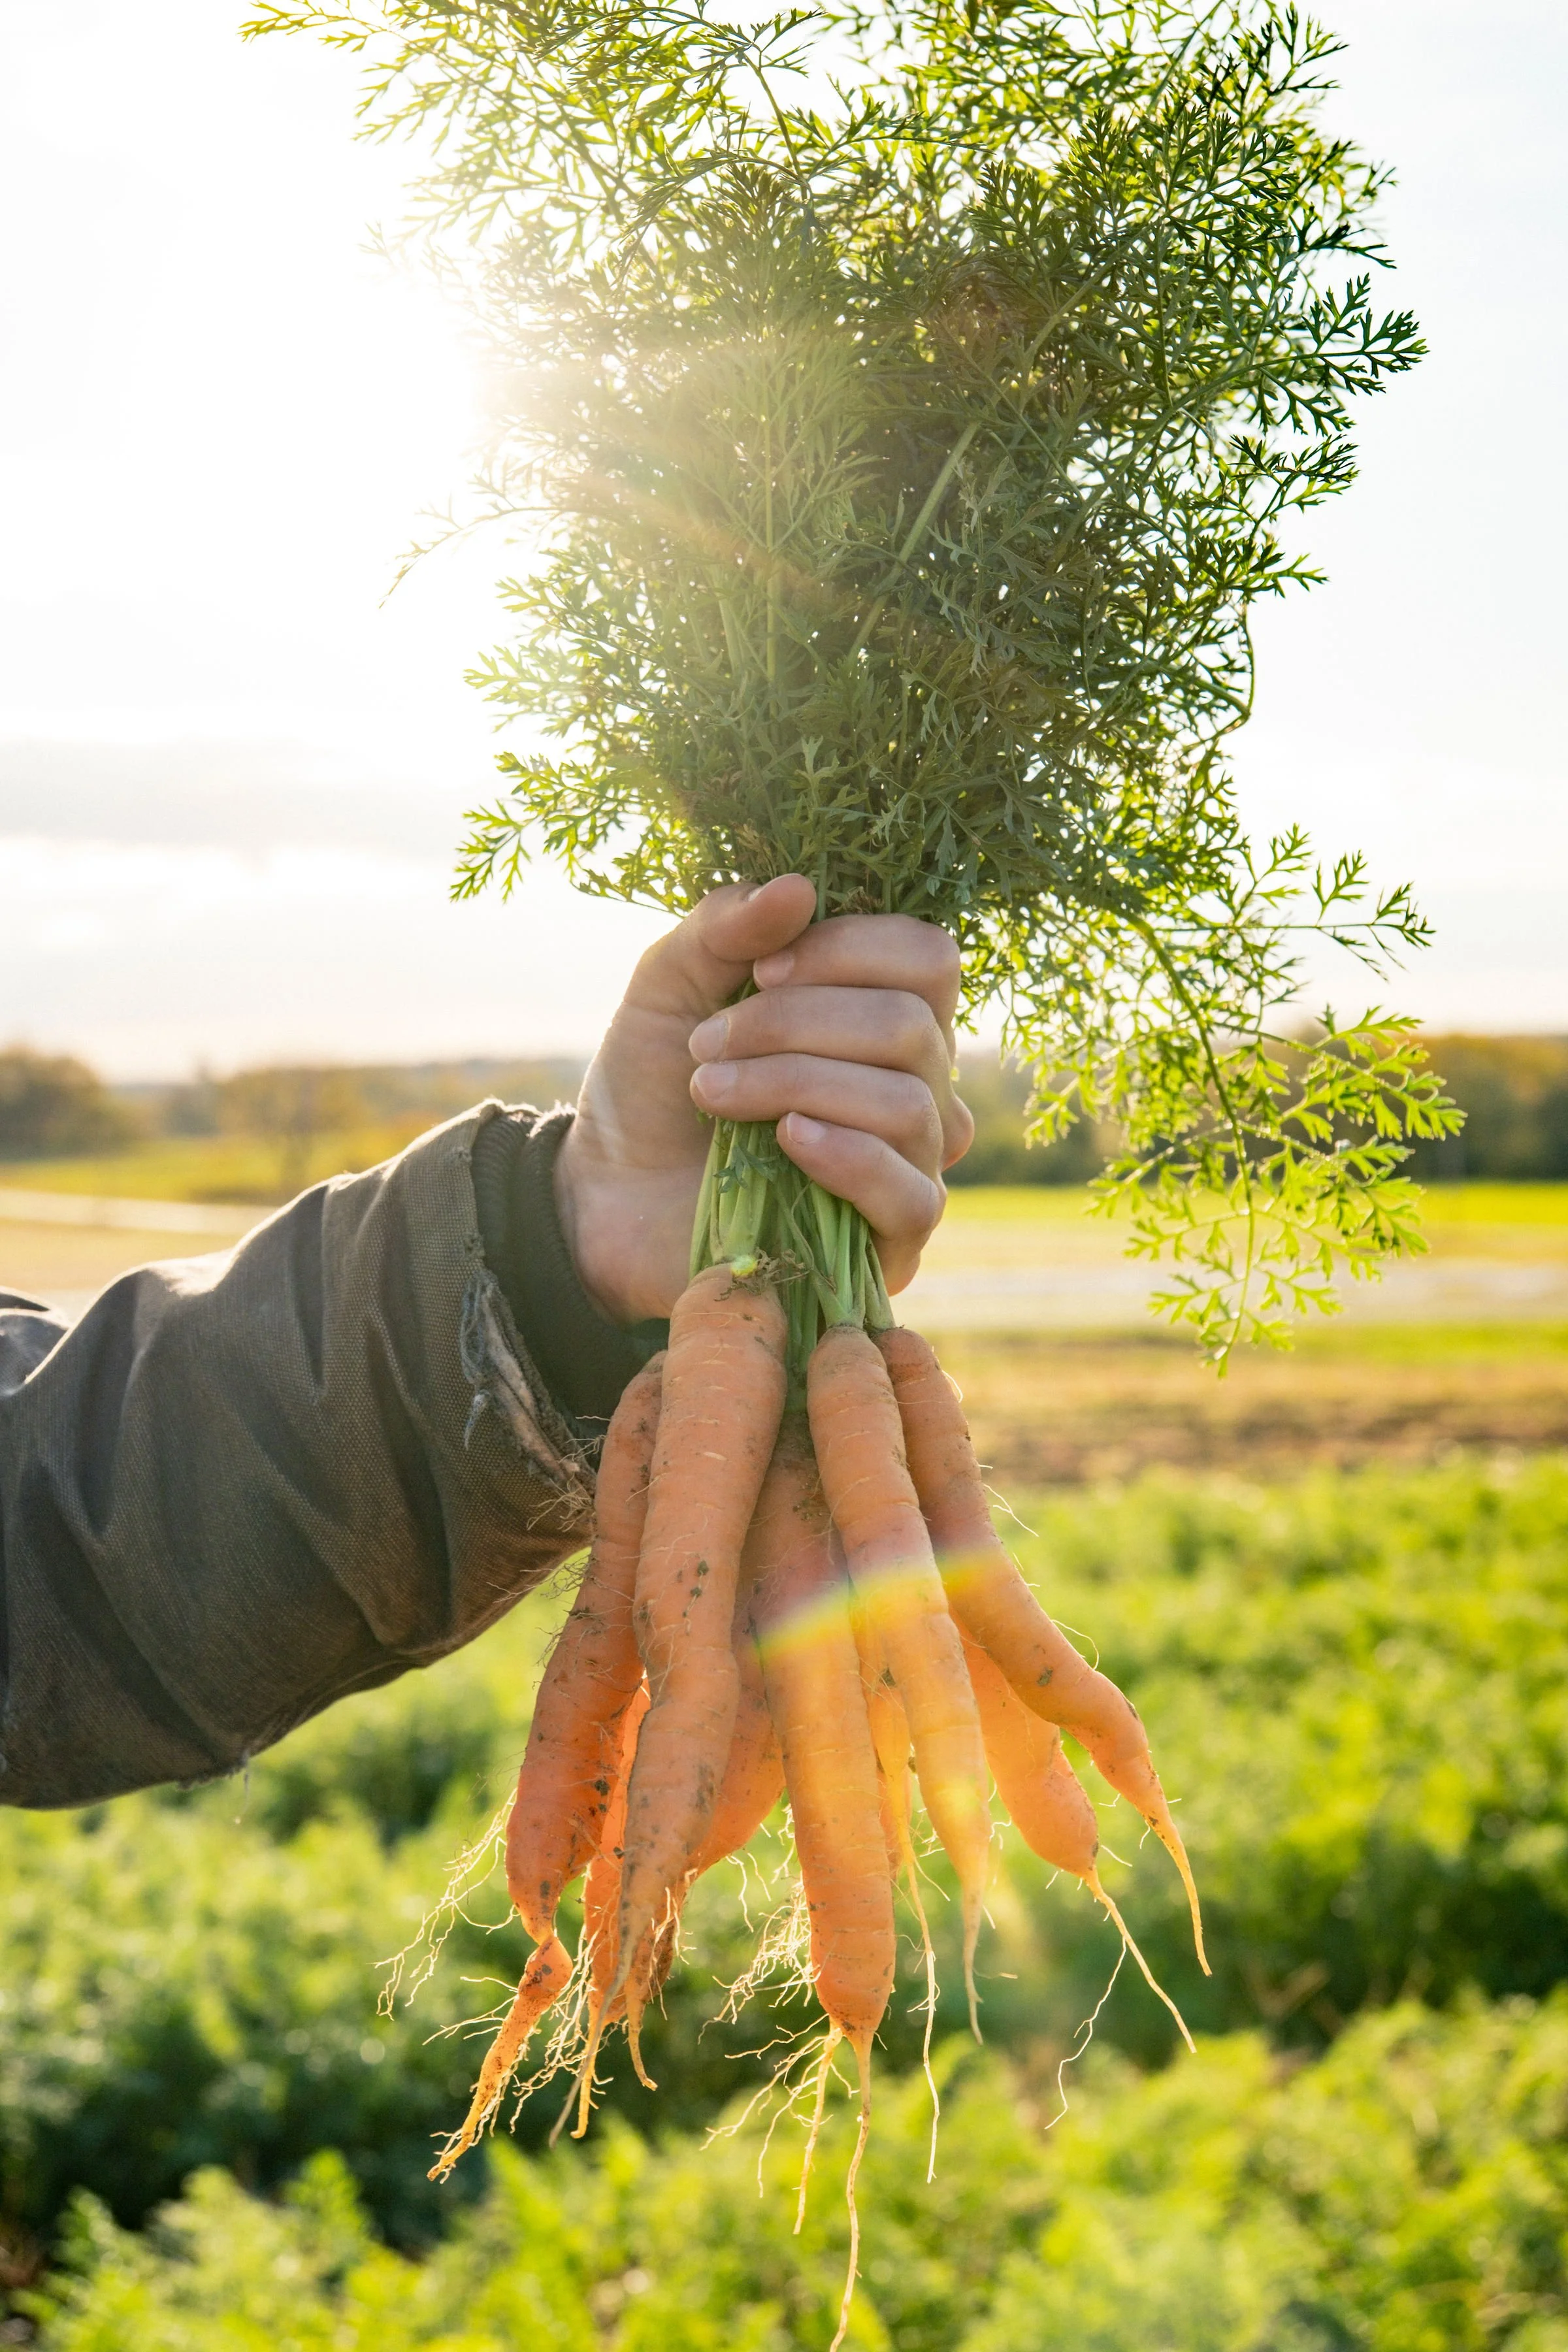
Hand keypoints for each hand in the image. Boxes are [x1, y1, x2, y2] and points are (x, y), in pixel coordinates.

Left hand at [554, 875, 973, 1322]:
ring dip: (796, 1084)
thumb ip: (724, 927)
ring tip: (714, 1095)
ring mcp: (911, 1166)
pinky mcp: (890, 1243)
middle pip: (912, 1028)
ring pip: (908, 1104)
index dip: (851, 948)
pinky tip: (785, 1141)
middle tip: (707, 1044)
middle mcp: (917, 1086)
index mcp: (883, 1014)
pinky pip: (913, 1196)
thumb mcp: (669, 985)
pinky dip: (848, 1158)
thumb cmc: (652, 1085)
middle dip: (796, 1024)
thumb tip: (798, 887)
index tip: (759, 970)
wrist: (604, 1195)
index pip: (928, 959)